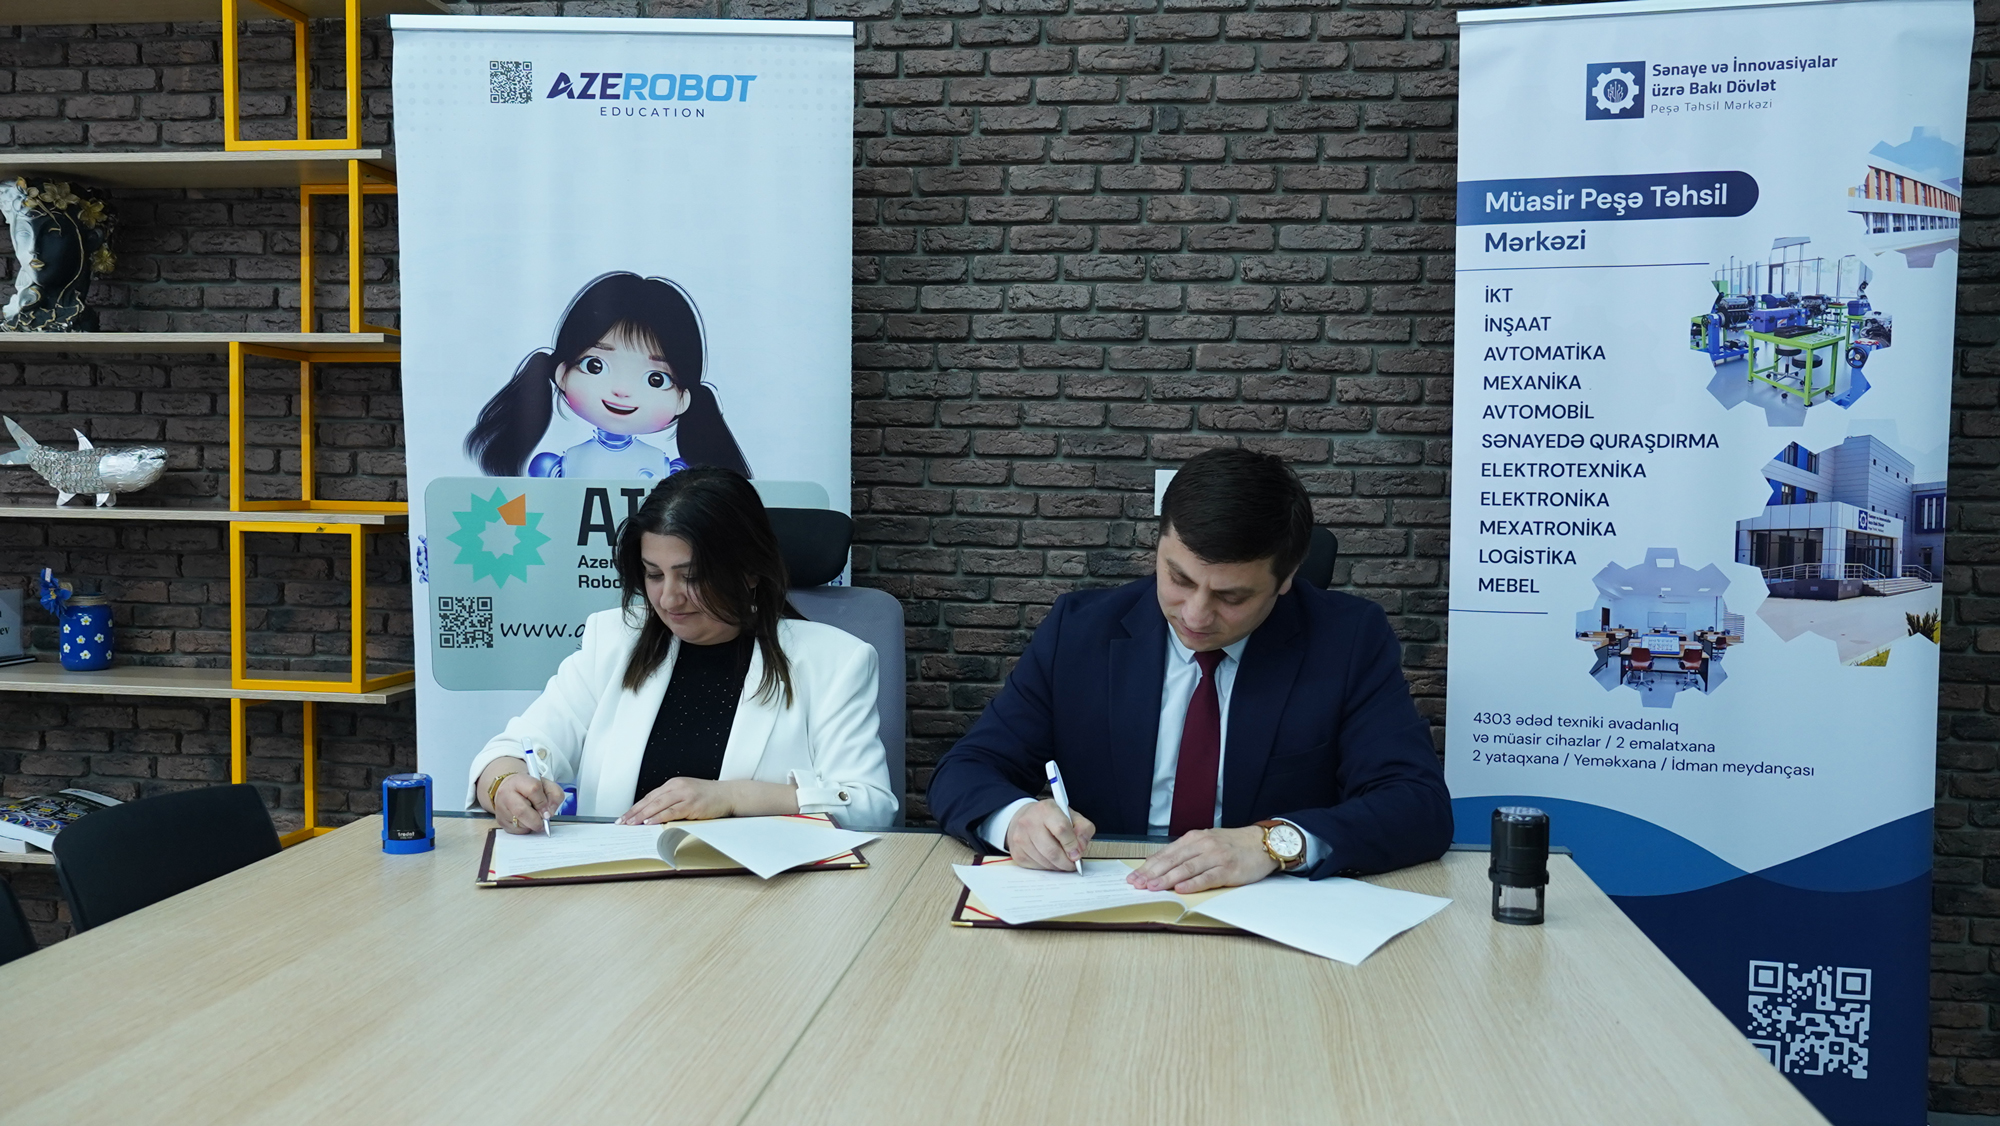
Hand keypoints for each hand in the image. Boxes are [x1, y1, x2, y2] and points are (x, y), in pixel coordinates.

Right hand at [493, 771, 563, 835]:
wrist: (508, 789)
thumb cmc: (529, 787)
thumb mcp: (545, 784)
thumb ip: (554, 795)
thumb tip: (550, 813)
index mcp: (518, 781)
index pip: (533, 790)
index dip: (543, 802)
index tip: (548, 809)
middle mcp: (506, 794)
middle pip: (522, 811)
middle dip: (537, 820)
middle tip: (543, 819)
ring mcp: (501, 809)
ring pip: (521, 824)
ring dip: (532, 824)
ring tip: (533, 815)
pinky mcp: (501, 821)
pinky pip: (518, 831)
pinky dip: (526, 829)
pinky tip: (526, 820)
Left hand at [620, 777, 735, 824]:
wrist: (729, 794)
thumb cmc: (709, 797)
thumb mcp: (687, 794)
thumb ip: (672, 802)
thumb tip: (653, 816)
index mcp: (674, 784)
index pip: (649, 796)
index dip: (635, 807)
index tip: (624, 816)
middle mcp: (677, 786)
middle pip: (650, 800)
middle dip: (634, 812)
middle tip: (622, 822)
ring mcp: (685, 794)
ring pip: (658, 805)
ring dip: (642, 815)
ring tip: (631, 824)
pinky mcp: (692, 804)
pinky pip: (671, 811)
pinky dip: (658, 817)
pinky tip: (649, 822)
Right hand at [1005, 799, 1095, 870]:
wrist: (1024, 818)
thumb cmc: (1051, 818)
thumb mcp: (1071, 815)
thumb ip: (1083, 829)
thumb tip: (1080, 848)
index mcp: (1046, 809)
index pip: (1061, 829)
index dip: (1072, 845)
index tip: (1077, 854)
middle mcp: (1029, 822)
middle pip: (1052, 851)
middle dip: (1066, 862)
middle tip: (1073, 864)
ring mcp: (1020, 838)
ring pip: (1045, 862)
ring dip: (1057, 866)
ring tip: (1062, 860)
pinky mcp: (1017, 852)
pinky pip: (1037, 867)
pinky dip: (1047, 867)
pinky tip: (1049, 859)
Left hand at [1127, 826, 1276, 892]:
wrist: (1262, 843)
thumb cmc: (1233, 844)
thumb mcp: (1207, 841)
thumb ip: (1187, 852)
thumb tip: (1162, 865)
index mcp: (1195, 838)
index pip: (1166, 853)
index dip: (1148, 866)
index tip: (1134, 876)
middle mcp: (1203, 845)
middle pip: (1172, 860)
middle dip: (1152, 873)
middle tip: (1137, 884)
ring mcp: (1215, 857)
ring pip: (1186, 868)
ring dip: (1167, 879)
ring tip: (1153, 888)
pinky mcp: (1228, 870)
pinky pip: (1207, 877)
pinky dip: (1192, 884)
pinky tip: (1180, 889)